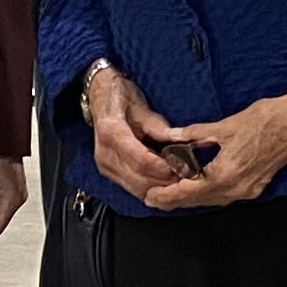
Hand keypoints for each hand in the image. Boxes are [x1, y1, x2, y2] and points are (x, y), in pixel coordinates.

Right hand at [87, 65, 202, 207]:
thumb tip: (176, 144)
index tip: (182, 168)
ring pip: (136, 189)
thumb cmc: (120, 97)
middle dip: (164, 182)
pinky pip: (132, 188)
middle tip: (186, 177)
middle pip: (139, 181)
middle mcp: (104, 154)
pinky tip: (163, 179)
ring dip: (159, 188)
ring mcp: (105, 165)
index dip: (164, 169)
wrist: (100, 97)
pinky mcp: (108, 172)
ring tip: (177, 178)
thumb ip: (158, 128)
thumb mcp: (141, 106)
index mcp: (111, 132)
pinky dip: (150, 187)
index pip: (141, 161)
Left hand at [148, 92, 286, 210]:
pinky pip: (224, 195)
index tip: (150, 196)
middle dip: (174, 200)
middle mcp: (236, 188)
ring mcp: (247, 190)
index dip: (167, 196)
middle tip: (153, 198)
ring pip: (211, 200)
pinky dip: (207, 193)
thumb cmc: (264, 120)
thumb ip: (192, 135)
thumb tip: (169, 137)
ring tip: (170, 194)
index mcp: (225, 174)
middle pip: (198, 201)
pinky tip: (197, 187)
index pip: (188, 192)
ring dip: (190, 198)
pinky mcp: (254, 186)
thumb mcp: (223, 126)